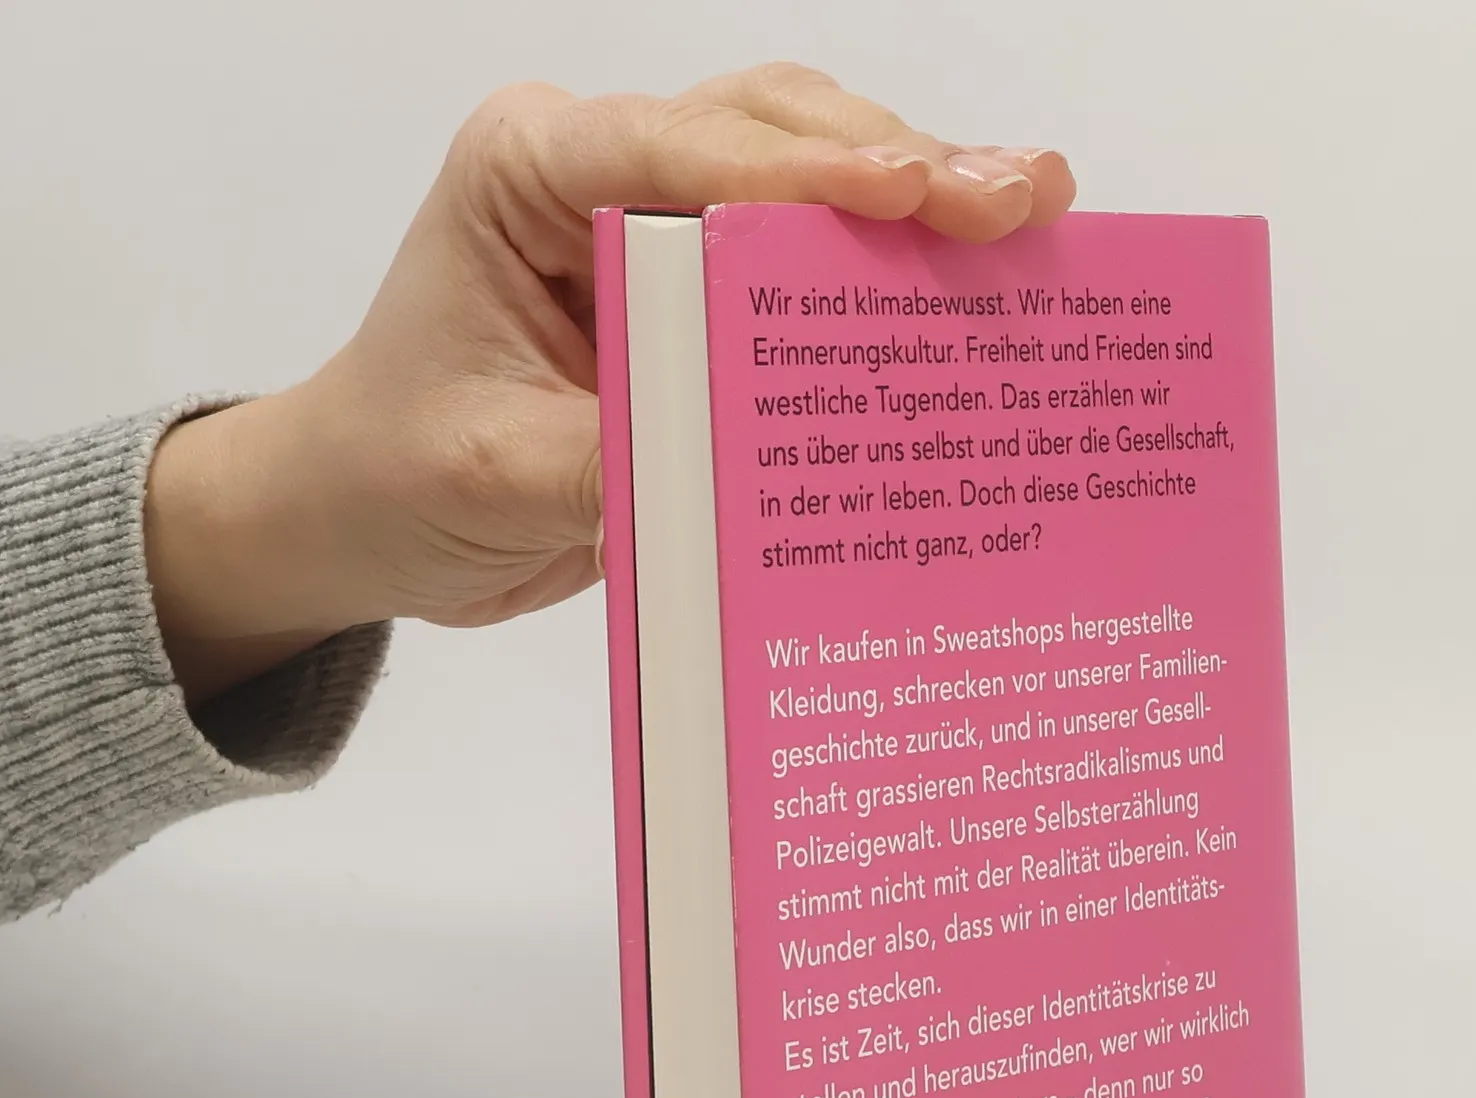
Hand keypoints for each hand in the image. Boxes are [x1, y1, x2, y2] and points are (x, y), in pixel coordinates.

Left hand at [146, 67, 1075, 704]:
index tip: (915, 193)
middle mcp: (603, 172)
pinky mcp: (705, 295)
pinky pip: (810, 263)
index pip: (680, 150)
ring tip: (1031, 215)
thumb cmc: (399, 475)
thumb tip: (766, 458)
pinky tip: (982, 278)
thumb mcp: (501, 475)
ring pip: (810, 171)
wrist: (373, 517)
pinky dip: (894, 270)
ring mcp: (662, 226)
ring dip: (919, 195)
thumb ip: (627, 453)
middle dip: (900, 163)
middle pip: (771, 132)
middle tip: (1018, 200)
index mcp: (529, 173)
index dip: (808, 171)